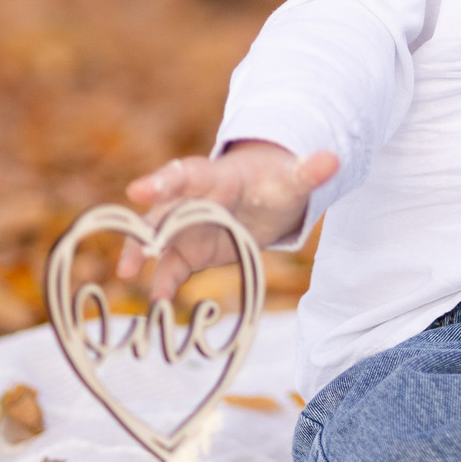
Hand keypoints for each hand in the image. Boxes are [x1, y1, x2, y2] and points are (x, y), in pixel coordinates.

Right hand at [117, 142, 339, 299]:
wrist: (269, 197)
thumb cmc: (275, 181)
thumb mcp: (294, 177)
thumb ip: (308, 171)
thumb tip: (333, 159)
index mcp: (215, 177)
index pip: (184, 175)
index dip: (161, 182)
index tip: (138, 191)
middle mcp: (192, 200)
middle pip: (162, 209)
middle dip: (144, 224)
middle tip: (133, 242)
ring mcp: (187, 226)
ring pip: (156, 238)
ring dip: (140, 252)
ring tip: (127, 270)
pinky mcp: (190, 252)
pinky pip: (172, 267)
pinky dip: (163, 283)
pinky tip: (158, 303)